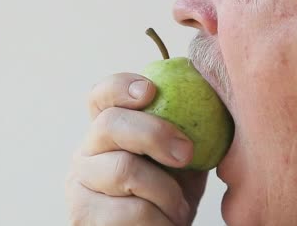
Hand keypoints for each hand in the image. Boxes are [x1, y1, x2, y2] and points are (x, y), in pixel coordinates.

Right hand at [66, 73, 208, 225]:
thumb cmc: (173, 197)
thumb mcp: (184, 161)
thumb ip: (188, 130)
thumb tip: (217, 94)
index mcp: (109, 131)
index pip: (101, 95)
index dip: (121, 86)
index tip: (151, 91)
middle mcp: (86, 152)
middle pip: (110, 124)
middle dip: (154, 133)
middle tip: (186, 153)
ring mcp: (79, 184)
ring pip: (124, 170)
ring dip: (166, 193)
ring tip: (178, 209)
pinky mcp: (82, 216)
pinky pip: (130, 211)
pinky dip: (160, 220)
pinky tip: (165, 225)